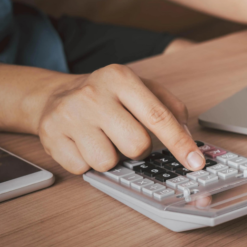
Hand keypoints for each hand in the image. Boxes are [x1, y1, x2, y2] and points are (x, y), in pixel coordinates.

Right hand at [35, 64, 204, 175]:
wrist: (55, 96)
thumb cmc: (107, 95)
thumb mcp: (141, 88)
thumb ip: (170, 108)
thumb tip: (187, 136)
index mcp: (120, 78)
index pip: (158, 116)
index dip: (180, 143)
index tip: (195, 162)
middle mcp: (93, 94)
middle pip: (136, 145)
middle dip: (138, 149)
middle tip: (126, 136)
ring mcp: (69, 115)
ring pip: (107, 162)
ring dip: (111, 157)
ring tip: (102, 138)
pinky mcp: (51, 136)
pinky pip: (83, 169)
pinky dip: (87, 162)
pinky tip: (83, 144)